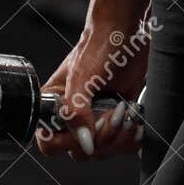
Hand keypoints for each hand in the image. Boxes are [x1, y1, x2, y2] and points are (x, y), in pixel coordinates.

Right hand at [36, 21, 149, 163]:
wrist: (130, 32)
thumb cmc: (100, 45)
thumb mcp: (82, 76)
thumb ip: (75, 110)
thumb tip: (84, 142)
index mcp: (54, 105)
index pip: (49, 143)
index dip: (68, 142)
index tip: (88, 128)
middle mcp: (73, 116)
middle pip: (80, 152)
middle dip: (101, 137)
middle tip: (113, 111)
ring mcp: (96, 120)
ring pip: (102, 152)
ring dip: (119, 136)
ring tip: (125, 110)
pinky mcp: (117, 121)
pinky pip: (121, 147)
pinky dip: (131, 138)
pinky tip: (134, 119)